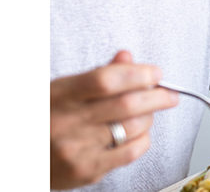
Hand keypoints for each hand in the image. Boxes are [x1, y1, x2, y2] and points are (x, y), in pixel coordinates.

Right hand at [50, 50, 178, 188]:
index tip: (155, 73)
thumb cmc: (46, 118)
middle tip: (170, 94)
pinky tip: (140, 133)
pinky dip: (143, 139)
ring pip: (133, 127)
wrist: (20, 157)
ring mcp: (76, 148)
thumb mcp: (62, 90)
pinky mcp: (86, 170)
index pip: (106, 80)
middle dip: (157, 96)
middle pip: (127, 105)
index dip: (137, 74)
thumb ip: (98, 74)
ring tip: (148, 112)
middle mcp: (67, 122)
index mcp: (60, 95)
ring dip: (149, 117)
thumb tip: (127, 57)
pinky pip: (130, 152)